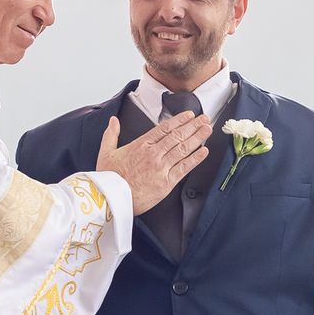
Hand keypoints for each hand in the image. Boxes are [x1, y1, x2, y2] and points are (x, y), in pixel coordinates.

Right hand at [96, 111, 210, 214]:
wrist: (111, 199)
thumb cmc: (109, 179)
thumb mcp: (105, 152)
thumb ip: (111, 134)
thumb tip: (113, 120)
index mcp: (141, 145)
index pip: (165, 128)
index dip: (180, 120)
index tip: (189, 115)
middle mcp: (154, 154)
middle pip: (178, 135)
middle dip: (194, 125)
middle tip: (204, 118)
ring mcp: (161, 167)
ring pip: (183, 148)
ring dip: (198, 137)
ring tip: (207, 130)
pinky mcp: (166, 182)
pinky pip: (185, 167)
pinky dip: (196, 158)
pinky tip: (204, 151)